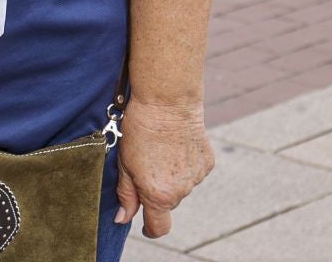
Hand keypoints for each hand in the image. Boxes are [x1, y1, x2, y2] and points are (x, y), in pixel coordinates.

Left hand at [114, 98, 215, 238]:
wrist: (168, 102)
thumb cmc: (140, 130)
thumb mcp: (124, 163)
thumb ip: (126, 195)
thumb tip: (124, 219)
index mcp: (159, 196)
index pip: (159, 227)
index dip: (150, 228)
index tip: (145, 225)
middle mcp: (182, 191)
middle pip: (167, 203)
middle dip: (156, 191)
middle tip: (145, 165)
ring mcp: (197, 177)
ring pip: (180, 187)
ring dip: (171, 177)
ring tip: (160, 151)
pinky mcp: (208, 163)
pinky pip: (193, 172)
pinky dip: (184, 165)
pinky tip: (175, 146)